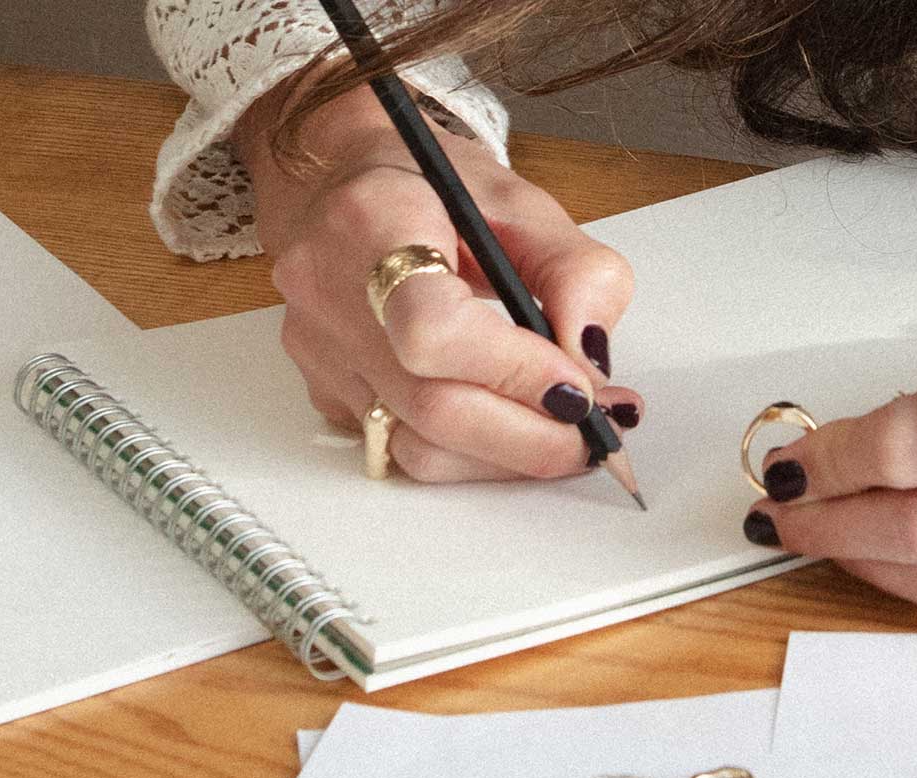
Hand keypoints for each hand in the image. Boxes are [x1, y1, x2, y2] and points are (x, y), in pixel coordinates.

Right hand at [239, 77, 641, 480]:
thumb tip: (591, 361)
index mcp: (372, 221)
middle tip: (597, 429)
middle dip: (533, 435)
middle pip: (430, 405)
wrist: (344, 182)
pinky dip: (471, 452)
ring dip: (507, 456)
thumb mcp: (524, 203)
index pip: (433, 328)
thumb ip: (576, 272)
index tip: (580, 386)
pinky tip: (513, 423)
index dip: (515, 371)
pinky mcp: (325, 391)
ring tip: (565, 427)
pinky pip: (402, 449)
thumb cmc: (431, 187)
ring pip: (417, 447)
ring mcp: (319, 351)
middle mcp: (327, 293)